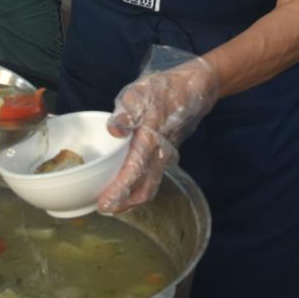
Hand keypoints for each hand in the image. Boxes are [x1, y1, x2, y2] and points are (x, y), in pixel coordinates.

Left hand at [97, 50, 220, 214]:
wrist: (194, 88)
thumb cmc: (165, 89)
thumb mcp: (141, 92)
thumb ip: (127, 111)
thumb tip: (114, 129)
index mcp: (151, 139)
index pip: (134, 172)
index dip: (119, 190)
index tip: (104, 204)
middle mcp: (160, 153)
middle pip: (144, 189)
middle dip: (124, 203)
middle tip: (104, 210)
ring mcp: (165, 156)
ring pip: (149, 186)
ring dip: (131, 198)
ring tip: (113, 203)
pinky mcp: (166, 155)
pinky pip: (152, 178)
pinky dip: (138, 187)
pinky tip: (126, 186)